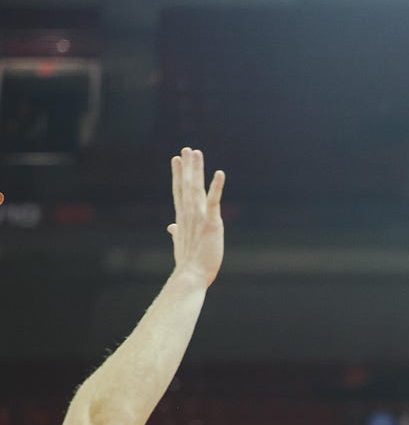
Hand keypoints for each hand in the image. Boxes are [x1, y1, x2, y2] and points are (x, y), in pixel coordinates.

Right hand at [168, 147, 225, 286]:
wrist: (192, 275)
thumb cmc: (188, 262)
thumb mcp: (181, 243)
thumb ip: (177, 232)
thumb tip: (171, 226)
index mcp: (183, 217)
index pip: (179, 191)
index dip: (178, 174)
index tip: (176, 160)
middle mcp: (189, 214)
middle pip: (186, 185)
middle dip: (187, 166)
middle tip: (186, 149)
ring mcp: (199, 217)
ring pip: (196, 188)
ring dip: (197, 169)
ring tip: (196, 153)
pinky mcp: (211, 223)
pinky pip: (214, 201)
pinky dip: (216, 187)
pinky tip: (220, 173)